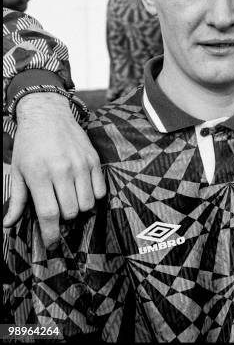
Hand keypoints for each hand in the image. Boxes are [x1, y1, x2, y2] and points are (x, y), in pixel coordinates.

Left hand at [3, 92, 105, 246]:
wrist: (49, 115)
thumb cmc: (30, 144)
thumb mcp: (18, 171)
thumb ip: (17, 200)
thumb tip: (9, 224)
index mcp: (40, 175)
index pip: (50, 214)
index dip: (51, 234)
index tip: (51, 244)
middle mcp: (63, 170)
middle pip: (71, 211)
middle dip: (64, 219)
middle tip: (57, 212)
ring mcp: (81, 165)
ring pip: (87, 203)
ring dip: (78, 208)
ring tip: (69, 200)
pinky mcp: (94, 160)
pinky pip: (99, 190)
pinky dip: (92, 197)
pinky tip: (81, 191)